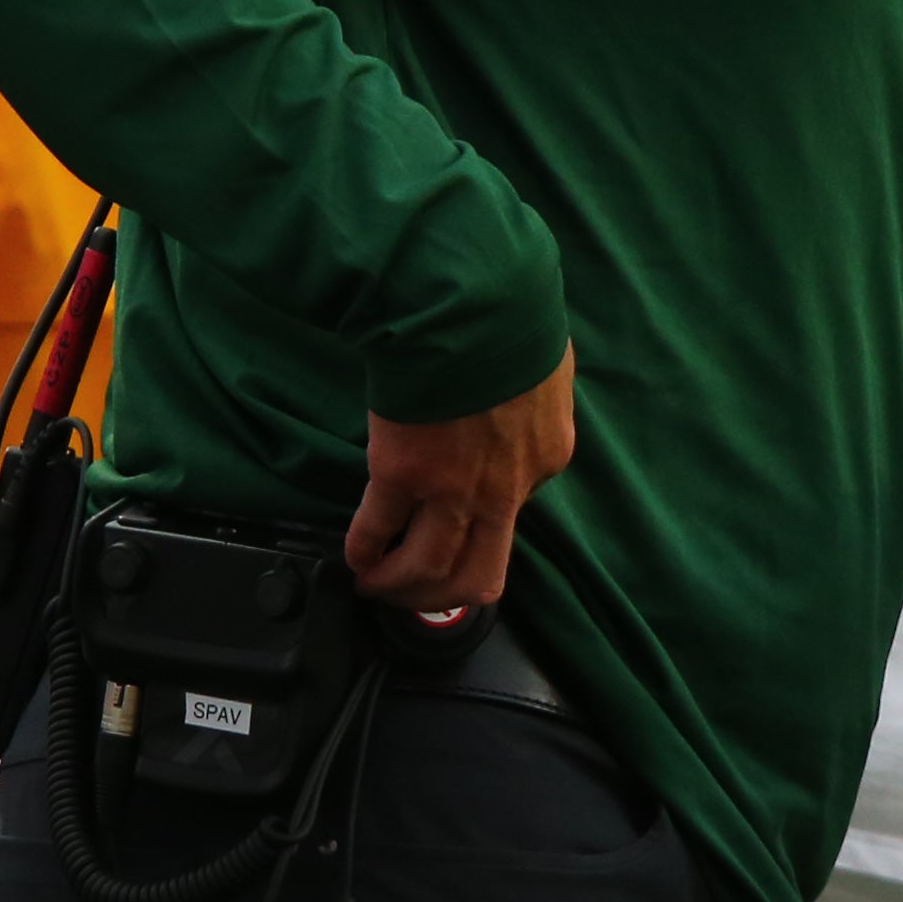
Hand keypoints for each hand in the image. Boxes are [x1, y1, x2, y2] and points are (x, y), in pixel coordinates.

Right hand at [351, 345, 575, 612]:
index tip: (455, 521)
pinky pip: (378, 531)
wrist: (473, 307)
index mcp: (545, 460)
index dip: (480, 521)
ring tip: (375, 583)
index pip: (517, 513)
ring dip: (398, 585)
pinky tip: (354, 556)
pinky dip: (363, 550)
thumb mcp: (548, 371)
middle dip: (441, 594)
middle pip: (478, 575)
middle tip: (412, 591)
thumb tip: (521, 399)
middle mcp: (504, 492)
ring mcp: (452, 490)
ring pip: (428, 570)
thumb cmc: (515, 323)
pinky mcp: (402, 474)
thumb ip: (535, 400)